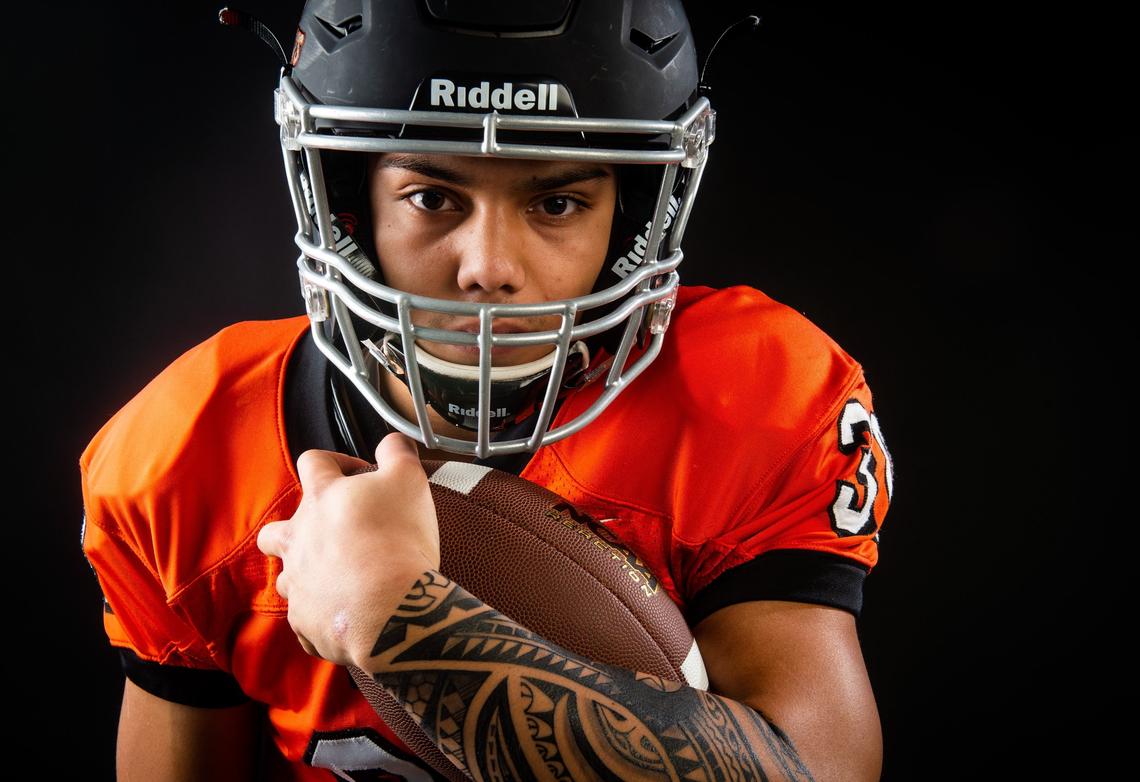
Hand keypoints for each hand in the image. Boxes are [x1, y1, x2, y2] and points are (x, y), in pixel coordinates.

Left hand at [257, 433, 439, 667]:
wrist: (393, 609)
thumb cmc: (399, 540)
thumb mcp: (410, 479)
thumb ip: (397, 452)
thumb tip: (391, 442)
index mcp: (321, 499)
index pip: (312, 463)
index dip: (336, 461)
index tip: (359, 474)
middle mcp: (298, 539)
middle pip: (275, 530)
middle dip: (298, 528)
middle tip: (335, 533)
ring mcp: (297, 583)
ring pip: (286, 576)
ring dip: (307, 573)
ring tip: (340, 576)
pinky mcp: (305, 620)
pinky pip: (306, 616)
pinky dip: (322, 612)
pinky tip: (347, 611)